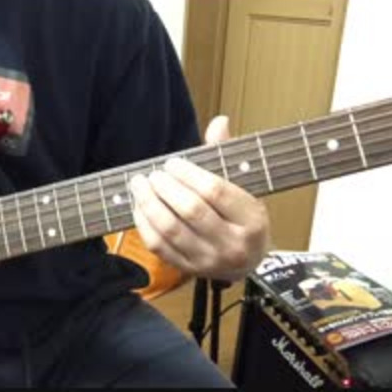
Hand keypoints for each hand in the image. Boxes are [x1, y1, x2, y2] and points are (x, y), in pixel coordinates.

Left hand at [129, 116, 270, 281]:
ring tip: (140, 185)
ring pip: (171, 230)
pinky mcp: (189, 270)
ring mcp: (210, 261)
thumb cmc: (243, 218)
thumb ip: (226, 155)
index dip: (188, 174)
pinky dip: (144, 224)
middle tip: (153, 174)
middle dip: (165, 188)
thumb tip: (219, 121)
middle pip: (191, 211)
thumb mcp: (244, 187)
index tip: (172, 163)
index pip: (214, 191)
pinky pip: (159, 247)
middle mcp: (233, 244)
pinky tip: (139, 207)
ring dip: (149, 204)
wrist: (248, 261)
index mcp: (251, 220)